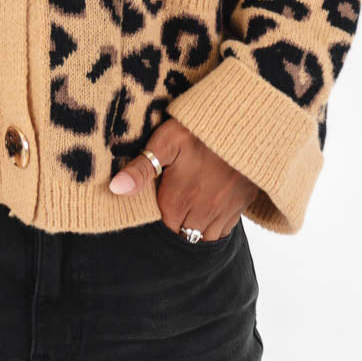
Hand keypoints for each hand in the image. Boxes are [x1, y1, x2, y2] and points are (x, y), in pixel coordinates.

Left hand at [109, 118, 258, 240]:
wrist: (246, 124)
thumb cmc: (200, 130)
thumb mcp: (165, 142)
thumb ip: (141, 169)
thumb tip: (115, 189)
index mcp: (177, 202)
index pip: (164, 226)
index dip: (162, 213)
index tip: (162, 198)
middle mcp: (202, 214)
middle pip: (185, 234)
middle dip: (179, 223)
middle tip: (176, 201)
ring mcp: (225, 211)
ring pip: (207, 236)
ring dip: (198, 227)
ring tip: (193, 206)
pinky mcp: (243, 203)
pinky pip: (227, 227)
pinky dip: (218, 222)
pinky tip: (212, 203)